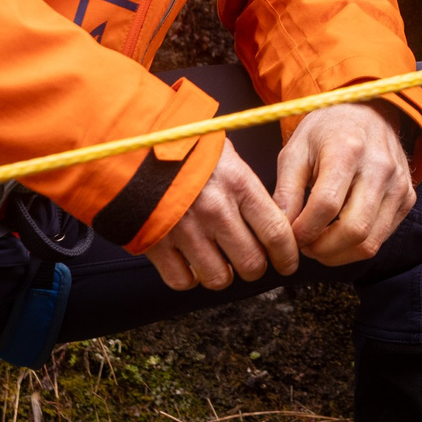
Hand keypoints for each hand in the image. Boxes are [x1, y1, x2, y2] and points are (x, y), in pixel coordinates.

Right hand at [144, 138, 297, 290]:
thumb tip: (272, 214)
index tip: (288, 263)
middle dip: (256, 268)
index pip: (276, 232)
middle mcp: (216, 210)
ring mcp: (185, 230)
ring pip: (219, 278)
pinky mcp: (157, 243)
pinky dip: (189, 278)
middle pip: (252, 263)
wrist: (134, 140)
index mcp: (238, 184)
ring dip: (224, 275)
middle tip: (252, 261)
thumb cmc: (186, 145)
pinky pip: (182, 281)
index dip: (287, 256)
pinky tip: (191, 264)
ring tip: (220, 262)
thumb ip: (247, 187)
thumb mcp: (226, 154)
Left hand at [274, 103, 414, 266]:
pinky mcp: (407, 197)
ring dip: (339, 255)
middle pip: (354, 231)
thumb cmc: (326, 132)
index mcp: (348, 149)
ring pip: (370, 243)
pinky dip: (356, 246)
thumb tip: (281, 230)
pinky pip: (381, 237)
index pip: (326, 205)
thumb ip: (286, 191)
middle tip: (305, 245)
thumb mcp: (295, 150)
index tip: (290, 236)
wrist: (368, 113)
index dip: (303, 230)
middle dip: (322, 250)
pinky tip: (339, 232)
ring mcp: (398, 184)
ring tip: (320, 243)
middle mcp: (379, 167)